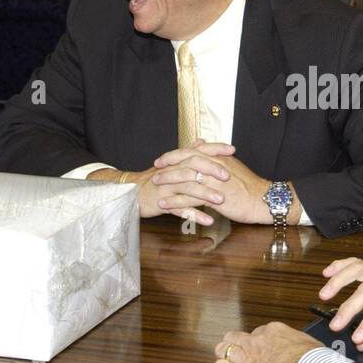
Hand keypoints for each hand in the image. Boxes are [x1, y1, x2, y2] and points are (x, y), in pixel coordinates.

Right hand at [87, 142, 233, 225]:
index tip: (232, 149)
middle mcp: (173, 172)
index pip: (198, 151)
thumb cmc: (154, 180)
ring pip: (188, 188)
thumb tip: (202, 141)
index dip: (215, 149)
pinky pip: (180, 210)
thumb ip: (188, 153)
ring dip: (205, 195)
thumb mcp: (171, 165)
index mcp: (177, 162)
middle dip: (211, 171)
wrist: (130, 194)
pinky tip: (208, 221)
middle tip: (228, 176)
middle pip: (193, 167)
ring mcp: (167, 188)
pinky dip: (195, 215)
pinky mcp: (163, 203)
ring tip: (221, 201)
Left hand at [152, 141, 272, 224]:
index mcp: (219, 158)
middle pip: (186, 161)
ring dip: (169, 181)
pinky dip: (175, 201)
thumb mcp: (232, 167)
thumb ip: (217, 159)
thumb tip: (205, 149)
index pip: (192, 151)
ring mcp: (214, 181)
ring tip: (156, 185)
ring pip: (186, 178)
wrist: (264, 200)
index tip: (163, 158)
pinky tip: (164, 205)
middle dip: (168, 165)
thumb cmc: (250, 187)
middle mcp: (215, 166)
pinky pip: (190, 198)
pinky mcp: (215, 197)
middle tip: (155, 169)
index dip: (176, 154)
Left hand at [212, 323, 323, 362]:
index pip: (257, 332)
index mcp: (272, 331)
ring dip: (224, 355)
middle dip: (235, 344)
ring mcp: (245, 357)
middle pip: (235, 337)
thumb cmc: (311, 361)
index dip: (257, 342)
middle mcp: (255, 341)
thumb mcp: (308, 343)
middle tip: (239, 353)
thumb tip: (302, 348)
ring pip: (222, 349)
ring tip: (228, 362)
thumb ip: (297, 343)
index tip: (261, 350)